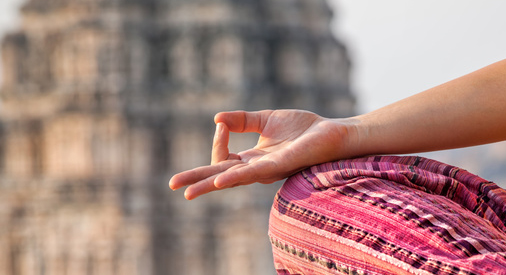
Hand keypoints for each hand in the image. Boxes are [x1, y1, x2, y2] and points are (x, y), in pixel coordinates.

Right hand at [168, 110, 357, 199]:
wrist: (332, 133)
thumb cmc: (304, 129)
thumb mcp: (266, 119)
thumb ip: (242, 120)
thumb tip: (217, 119)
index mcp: (252, 159)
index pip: (223, 158)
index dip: (218, 142)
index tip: (222, 124)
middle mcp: (257, 169)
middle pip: (220, 176)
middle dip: (196, 181)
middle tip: (173, 185)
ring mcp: (268, 170)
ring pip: (233, 178)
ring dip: (210, 184)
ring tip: (190, 191)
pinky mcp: (280, 165)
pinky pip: (253, 173)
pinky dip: (235, 176)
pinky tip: (220, 180)